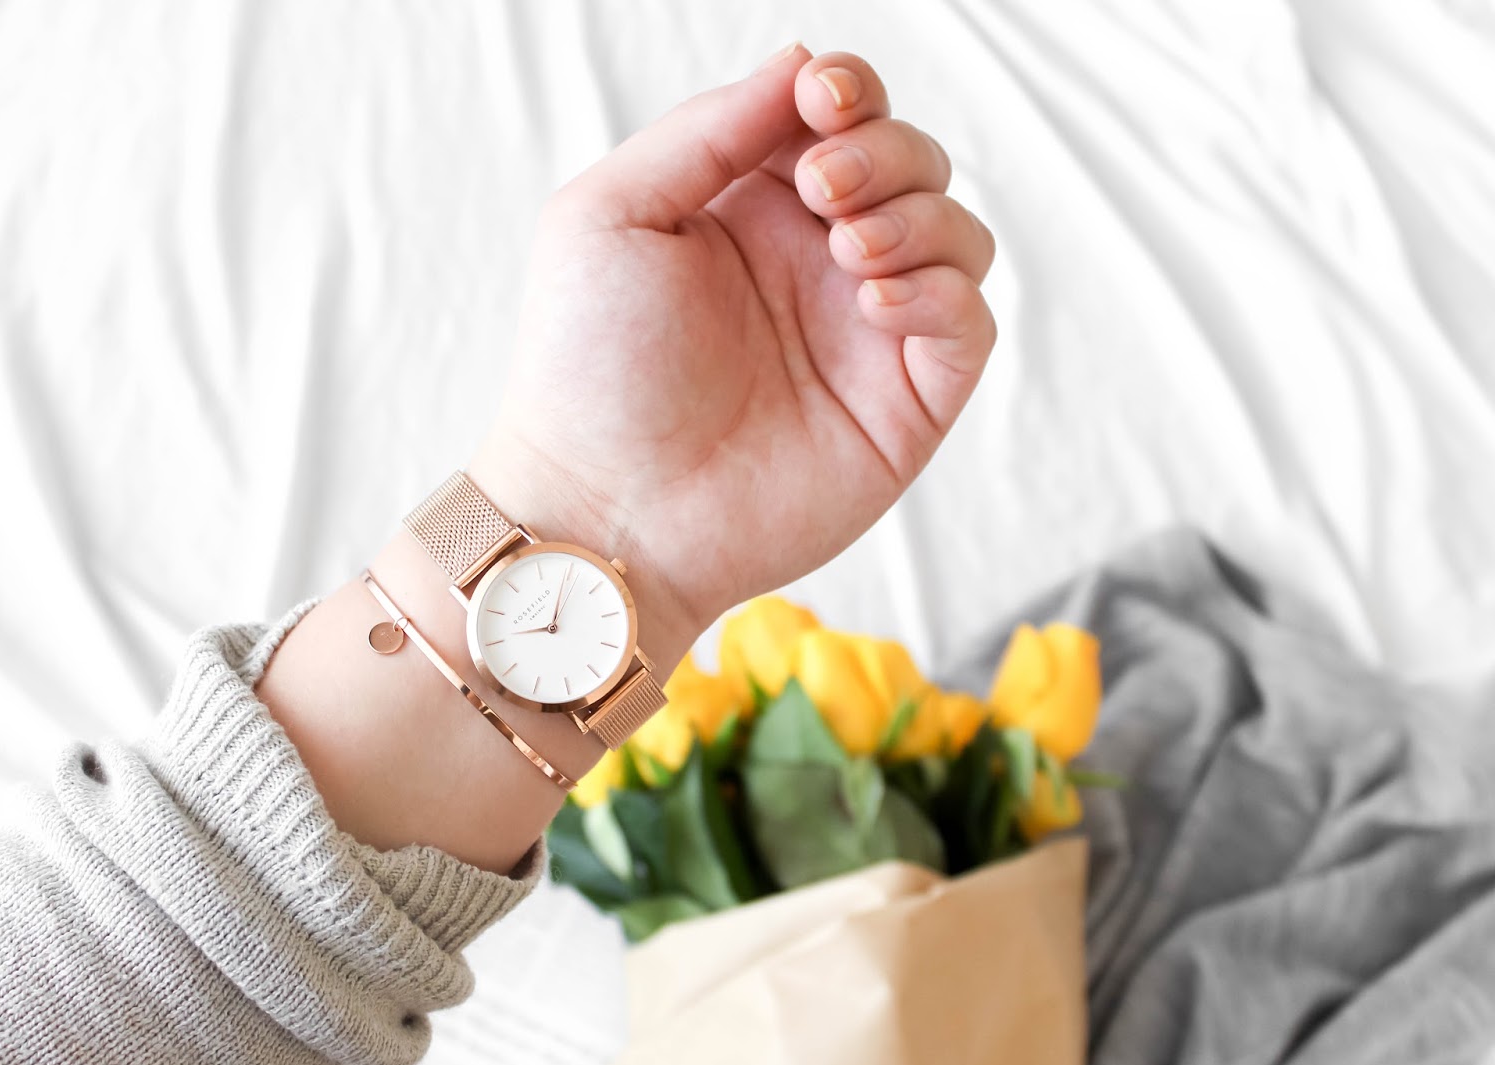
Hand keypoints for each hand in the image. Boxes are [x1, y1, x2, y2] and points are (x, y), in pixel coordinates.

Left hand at [468, 45, 995, 664]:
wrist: (606, 507)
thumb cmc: (587, 369)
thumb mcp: (609, 214)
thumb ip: (706, 130)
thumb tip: (800, 67)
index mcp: (748, 211)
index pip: (836, 120)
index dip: (847, 92)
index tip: (822, 99)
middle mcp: (816, 266)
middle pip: (910, 163)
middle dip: (884, 151)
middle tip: (823, 191)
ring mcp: (864, 336)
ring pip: (956, 234)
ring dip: (919, 216)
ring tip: (847, 250)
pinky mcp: (903, 406)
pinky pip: (968, 323)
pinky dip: (941, 291)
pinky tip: (875, 298)